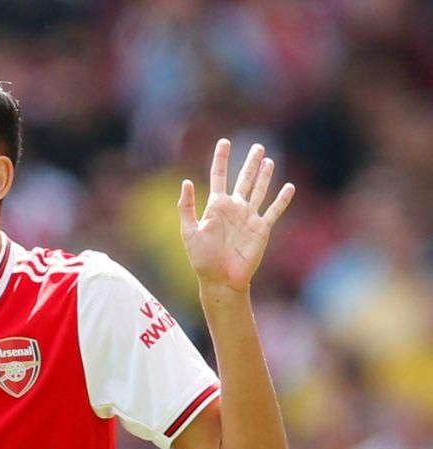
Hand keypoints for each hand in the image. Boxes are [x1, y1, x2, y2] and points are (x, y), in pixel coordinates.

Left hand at [178, 139, 294, 292]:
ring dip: (264, 175)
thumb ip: (187, 207)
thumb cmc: (202, 258)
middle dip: (249, 162)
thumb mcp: (189, 231)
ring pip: (259, 190)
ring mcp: (249, 218)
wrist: (220, 279)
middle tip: (256, 145)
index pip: (219, 175)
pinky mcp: (262, 229)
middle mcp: (234, 208)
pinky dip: (282, 199)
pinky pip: (274, 210)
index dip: (221, 158)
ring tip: (268, 159)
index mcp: (216, 206)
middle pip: (244, 179)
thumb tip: (186, 182)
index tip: (224, 142)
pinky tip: (289, 187)